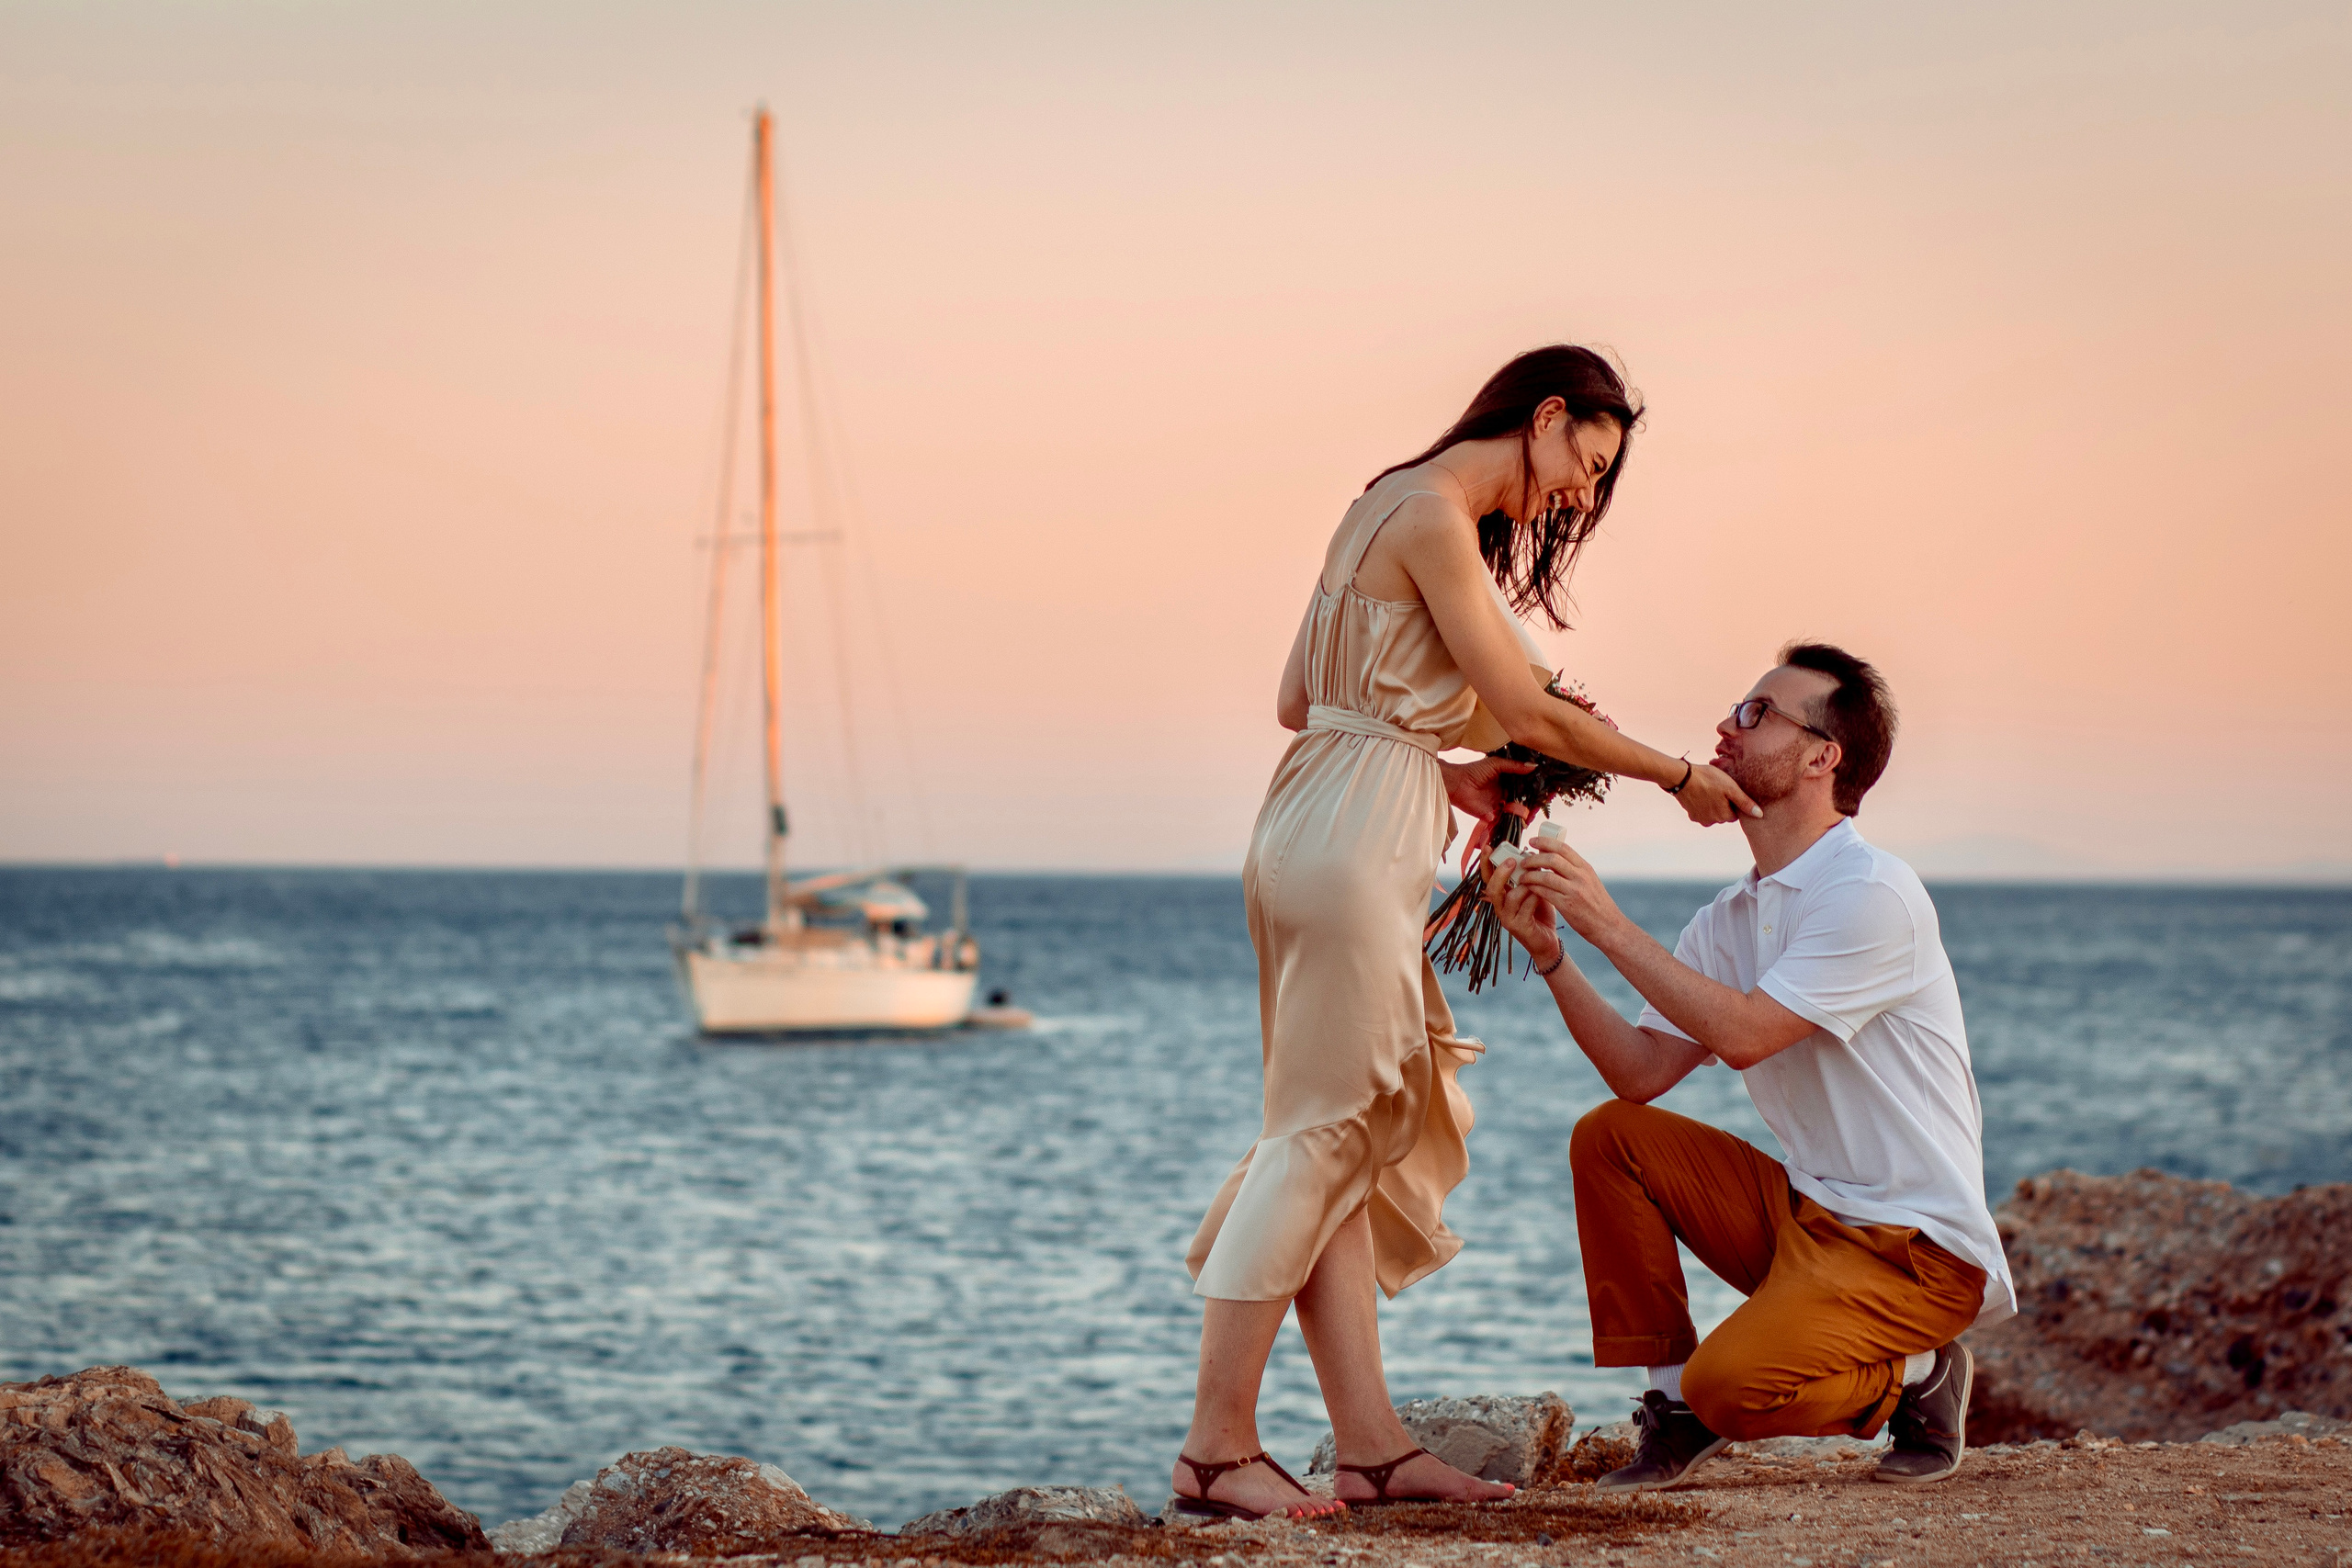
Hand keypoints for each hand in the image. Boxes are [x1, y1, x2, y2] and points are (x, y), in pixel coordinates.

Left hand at [1441, 756, 1537, 827]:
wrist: (1457, 783)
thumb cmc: (1474, 771)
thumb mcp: (1496, 764)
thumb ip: (1514, 766)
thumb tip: (1533, 767)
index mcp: (1507, 782)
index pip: (1523, 788)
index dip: (1533, 791)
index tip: (1544, 793)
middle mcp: (1505, 795)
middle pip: (1521, 801)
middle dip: (1530, 805)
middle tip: (1539, 807)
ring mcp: (1499, 806)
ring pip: (1514, 812)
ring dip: (1522, 814)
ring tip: (1531, 815)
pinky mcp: (1491, 816)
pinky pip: (1503, 821)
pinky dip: (1511, 822)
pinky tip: (1521, 822)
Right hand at [1483, 858, 1562, 969]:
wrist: (1548, 941)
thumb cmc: (1541, 913)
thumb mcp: (1534, 890)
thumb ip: (1530, 875)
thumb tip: (1534, 852)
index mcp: (1502, 895)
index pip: (1488, 876)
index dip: (1486, 862)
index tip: (1488, 846)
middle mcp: (1500, 906)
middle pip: (1492, 887)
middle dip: (1501, 872)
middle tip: (1513, 861)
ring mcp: (1507, 918)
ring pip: (1509, 897)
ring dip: (1525, 886)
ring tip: (1538, 880)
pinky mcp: (1518, 927)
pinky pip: (1525, 908)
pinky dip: (1535, 898)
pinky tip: (1544, 895)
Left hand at [1510, 839, 1628, 945]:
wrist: (1608, 926)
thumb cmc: (1597, 904)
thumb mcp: (1590, 881)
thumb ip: (1574, 870)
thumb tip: (1552, 857)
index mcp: (1585, 868)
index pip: (1563, 848)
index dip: (1545, 842)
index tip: (1533, 841)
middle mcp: (1581, 876)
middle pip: (1552, 859)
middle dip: (1533, 858)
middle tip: (1523, 862)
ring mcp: (1574, 891)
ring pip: (1546, 876)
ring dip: (1530, 875)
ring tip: (1522, 877)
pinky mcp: (1567, 905)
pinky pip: (1545, 892)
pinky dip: (1533, 888)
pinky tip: (1528, 888)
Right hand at [1668, 761, 1759, 825]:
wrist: (1681, 777)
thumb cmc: (1708, 779)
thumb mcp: (1731, 788)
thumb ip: (1745, 803)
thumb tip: (1760, 815)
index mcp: (1724, 816)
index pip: (1736, 814)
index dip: (1733, 802)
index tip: (1728, 791)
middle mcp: (1712, 822)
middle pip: (1724, 815)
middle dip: (1723, 804)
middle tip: (1719, 788)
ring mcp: (1700, 819)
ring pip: (1713, 813)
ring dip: (1713, 805)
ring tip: (1709, 789)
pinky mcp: (1691, 815)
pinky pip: (1702, 812)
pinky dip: (1702, 804)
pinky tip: (1700, 793)